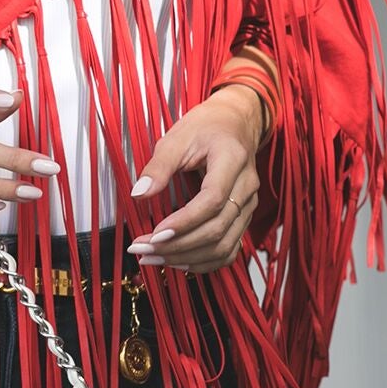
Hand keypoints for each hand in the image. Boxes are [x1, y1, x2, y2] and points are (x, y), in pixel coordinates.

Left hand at [126, 86, 266, 271]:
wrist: (235, 124)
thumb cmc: (205, 128)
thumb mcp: (177, 138)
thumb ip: (158, 166)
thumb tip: (138, 194)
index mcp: (232, 161)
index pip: (212, 201)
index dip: (184, 222)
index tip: (154, 234)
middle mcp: (247, 187)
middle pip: (217, 229)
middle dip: (178, 246)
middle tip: (143, 250)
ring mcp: (248, 205)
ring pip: (224, 245)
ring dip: (187, 258)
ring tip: (153, 260)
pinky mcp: (243, 217)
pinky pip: (229, 249)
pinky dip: (204, 262)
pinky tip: (177, 263)